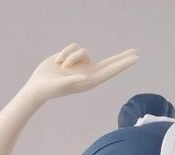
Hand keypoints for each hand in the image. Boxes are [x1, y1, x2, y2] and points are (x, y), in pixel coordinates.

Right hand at [23, 43, 138, 102]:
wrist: (39, 86)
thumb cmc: (50, 88)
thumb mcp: (61, 84)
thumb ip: (74, 80)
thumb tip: (87, 77)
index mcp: (90, 80)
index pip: (111, 70)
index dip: (123, 64)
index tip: (136, 58)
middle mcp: (89, 73)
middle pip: (110, 63)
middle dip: (122, 58)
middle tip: (136, 52)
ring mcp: (82, 65)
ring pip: (82, 50)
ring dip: (70, 55)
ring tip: (61, 67)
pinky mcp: (74, 58)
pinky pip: (74, 46)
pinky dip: (64, 52)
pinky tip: (57, 63)